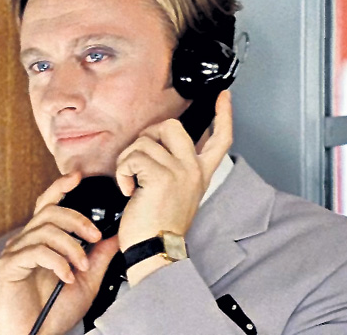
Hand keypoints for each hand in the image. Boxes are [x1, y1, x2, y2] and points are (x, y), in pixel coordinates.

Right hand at [0, 172, 120, 334]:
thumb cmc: (51, 311)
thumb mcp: (85, 282)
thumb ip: (98, 258)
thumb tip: (115, 236)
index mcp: (41, 241)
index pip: (49, 205)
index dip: (60, 188)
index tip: (78, 178)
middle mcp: (26, 241)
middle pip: (51, 212)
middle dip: (77, 219)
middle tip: (95, 236)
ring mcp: (15, 252)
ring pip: (45, 230)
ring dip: (70, 246)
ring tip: (80, 267)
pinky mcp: (9, 266)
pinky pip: (36, 251)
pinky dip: (57, 262)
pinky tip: (65, 276)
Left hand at [114, 90, 233, 282]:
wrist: (156, 250)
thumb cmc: (158, 227)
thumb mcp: (177, 194)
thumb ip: (175, 170)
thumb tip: (156, 147)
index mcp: (200, 173)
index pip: (220, 139)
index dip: (223, 115)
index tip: (223, 97)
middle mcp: (194, 169)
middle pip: (172, 126)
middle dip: (147, 135)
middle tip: (138, 158)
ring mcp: (180, 171)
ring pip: (144, 142)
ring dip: (127, 160)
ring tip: (130, 183)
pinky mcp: (161, 176)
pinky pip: (133, 157)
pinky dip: (122, 172)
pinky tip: (128, 190)